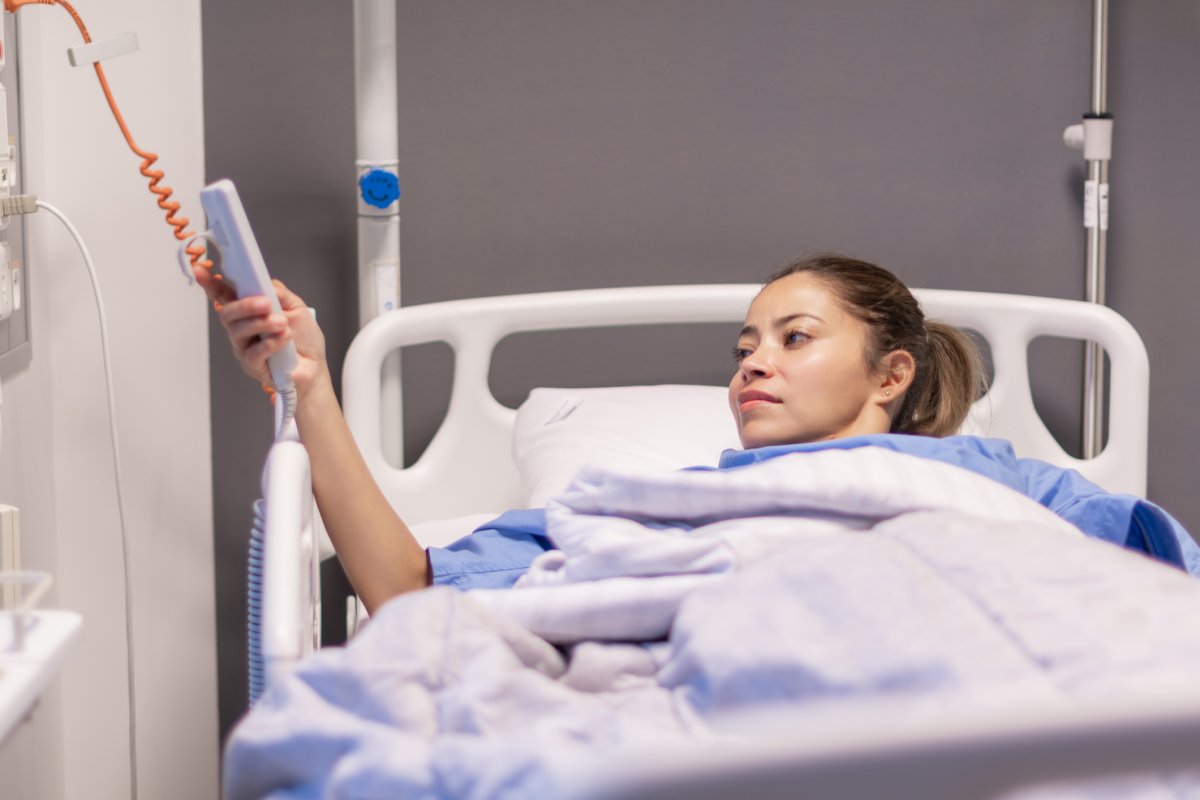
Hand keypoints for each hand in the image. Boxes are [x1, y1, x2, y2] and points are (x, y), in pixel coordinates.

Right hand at [195, 266, 327, 398]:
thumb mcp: (297, 308)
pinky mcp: (252, 366)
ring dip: (262, 323)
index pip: (224, 295)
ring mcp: (244, 348)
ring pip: (238, 331)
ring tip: (283, 324)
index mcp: (249, 311)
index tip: (199, 269)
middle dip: (245, 306)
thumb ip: (281, 294)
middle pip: (227, 313)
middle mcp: (241, 328)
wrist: (314, 367)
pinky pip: (253, 353)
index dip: (210, 284)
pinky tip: (285, 339)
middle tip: (266, 304)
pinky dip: (271, 343)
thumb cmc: (303, 338)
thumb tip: (267, 284)